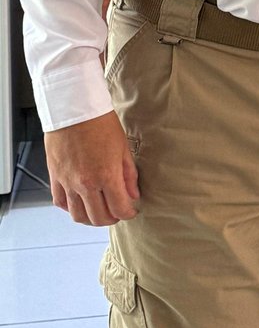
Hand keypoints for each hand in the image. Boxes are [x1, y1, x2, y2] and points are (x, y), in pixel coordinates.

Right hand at [45, 111, 139, 225]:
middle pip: (99, 218)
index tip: (132, 211)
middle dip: (112, 219)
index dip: (128, 213)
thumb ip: (128, 174)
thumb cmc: (100, 123)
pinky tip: (79, 203)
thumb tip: (133, 195)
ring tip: (100, 211)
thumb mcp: (123, 147)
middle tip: (118, 212)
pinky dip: (70, 208)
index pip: (119, 208)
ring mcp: (68, 183)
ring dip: (91, 219)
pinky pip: (60, 203)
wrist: (75, 109)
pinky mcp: (55, 177)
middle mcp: (86, 184)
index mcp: (106, 175)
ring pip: (78, 216)